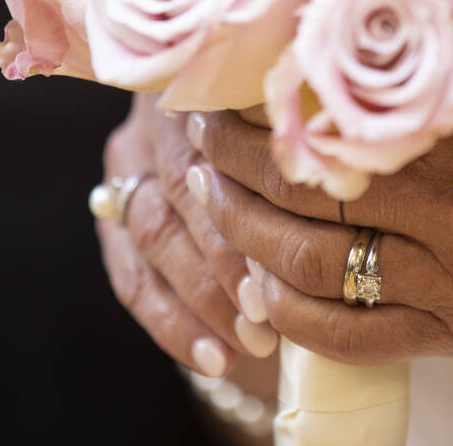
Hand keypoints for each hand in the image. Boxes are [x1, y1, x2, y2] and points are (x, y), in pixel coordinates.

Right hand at [96, 94, 278, 376]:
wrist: (226, 108)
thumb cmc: (287, 126)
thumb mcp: (290, 117)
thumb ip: (300, 144)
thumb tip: (341, 193)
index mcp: (196, 92)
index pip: (201, 163)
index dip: (233, 224)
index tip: (276, 271)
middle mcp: (150, 125)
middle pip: (173, 204)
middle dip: (219, 270)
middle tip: (265, 322)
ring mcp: (125, 165)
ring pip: (150, 241)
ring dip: (199, 303)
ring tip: (245, 347)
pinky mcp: (111, 210)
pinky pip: (131, 277)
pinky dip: (172, 323)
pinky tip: (213, 359)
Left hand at [192, 97, 452, 444]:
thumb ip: (447, 66)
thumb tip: (348, 23)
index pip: (334, 122)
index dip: (261, 110)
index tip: (222, 87)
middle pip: (310, 194)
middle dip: (235, 167)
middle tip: (196, 140)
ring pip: (318, 267)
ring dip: (246, 236)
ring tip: (208, 202)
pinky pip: (357, 336)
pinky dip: (296, 319)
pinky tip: (256, 292)